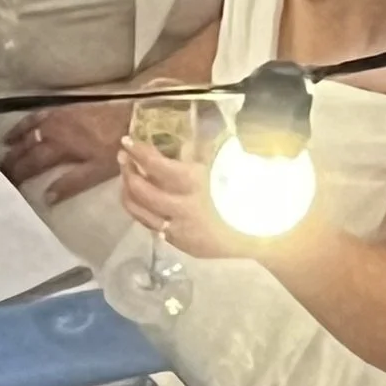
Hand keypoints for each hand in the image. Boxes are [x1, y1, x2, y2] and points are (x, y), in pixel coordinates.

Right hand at [0, 99, 128, 202]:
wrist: (132, 118)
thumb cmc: (116, 147)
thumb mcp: (96, 171)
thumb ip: (70, 184)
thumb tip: (46, 197)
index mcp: (60, 147)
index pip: (31, 162)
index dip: (18, 173)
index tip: (7, 183)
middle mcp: (53, 130)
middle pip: (26, 145)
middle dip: (12, 158)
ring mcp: (58, 116)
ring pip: (29, 127)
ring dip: (15, 138)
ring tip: (4, 146)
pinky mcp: (65, 108)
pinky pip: (39, 114)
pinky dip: (27, 121)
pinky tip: (25, 126)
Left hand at [118, 135, 243, 261]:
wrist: (262, 234)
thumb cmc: (247, 192)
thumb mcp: (226, 166)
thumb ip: (202, 153)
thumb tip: (181, 143)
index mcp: (196, 183)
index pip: (156, 165)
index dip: (139, 152)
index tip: (127, 141)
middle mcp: (182, 208)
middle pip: (141, 190)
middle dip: (128, 171)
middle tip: (123, 159)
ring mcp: (178, 229)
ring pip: (140, 211)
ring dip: (128, 192)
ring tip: (126, 179)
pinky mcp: (179, 244)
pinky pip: (151, 226)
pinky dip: (142, 211)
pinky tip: (142, 201)